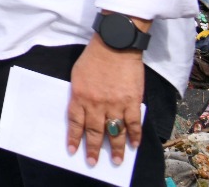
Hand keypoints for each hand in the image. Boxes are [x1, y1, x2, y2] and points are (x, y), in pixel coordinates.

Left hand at [67, 36, 144, 166]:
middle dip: (94, 149)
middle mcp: (96, 103)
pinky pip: (133, 123)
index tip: (73, 151)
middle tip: (93, 162)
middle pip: (95, 131)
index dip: (74, 138)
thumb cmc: (94, 57)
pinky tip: (134, 145)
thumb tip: (81, 111)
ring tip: (117, 161)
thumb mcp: (78, 75)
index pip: (75, 123)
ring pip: (115, 132)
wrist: (115, 44)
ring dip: (116, 148)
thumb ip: (79, 94)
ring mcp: (115, 103)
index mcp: (80, 96)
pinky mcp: (132, 101)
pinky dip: (135, 136)